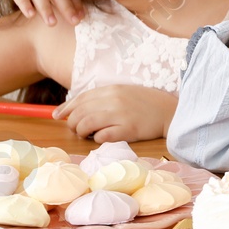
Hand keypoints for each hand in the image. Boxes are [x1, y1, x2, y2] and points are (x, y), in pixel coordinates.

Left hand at [54, 85, 177, 142]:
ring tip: (87, 135)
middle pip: (80, 113)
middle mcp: (113, 100)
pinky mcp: (128, 130)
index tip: (57, 116)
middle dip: (72, 123)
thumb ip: (103, 98)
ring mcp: (120, 115)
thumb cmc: (146, 103)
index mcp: (111, 89)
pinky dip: (97, 139)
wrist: (171, 111)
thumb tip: (78, 109)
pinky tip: (102, 138)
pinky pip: (102, 137)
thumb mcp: (124, 93)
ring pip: (86, 124)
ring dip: (82, 132)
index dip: (65, 108)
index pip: (80, 98)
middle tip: (76, 129)